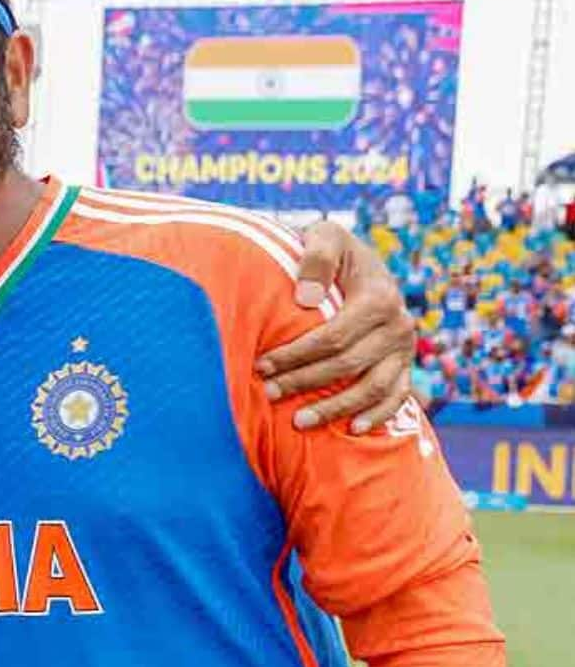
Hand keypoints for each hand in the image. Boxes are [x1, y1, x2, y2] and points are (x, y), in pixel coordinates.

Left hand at [256, 219, 415, 432]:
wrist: (356, 261)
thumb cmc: (330, 250)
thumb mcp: (323, 237)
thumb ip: (316, 258)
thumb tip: (306, 300)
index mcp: (380, 296)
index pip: (333, 337)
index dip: (296, 355)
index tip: (261, 365)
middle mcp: (399, 325)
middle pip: (348, 365)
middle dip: (305, 382)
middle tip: (269, 392)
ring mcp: (404, 348)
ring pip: (373, 387)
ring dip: (335, 408)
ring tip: (298, 421)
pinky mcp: (405, 364)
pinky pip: (397, 396)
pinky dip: (377, 414)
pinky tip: (351, 429)